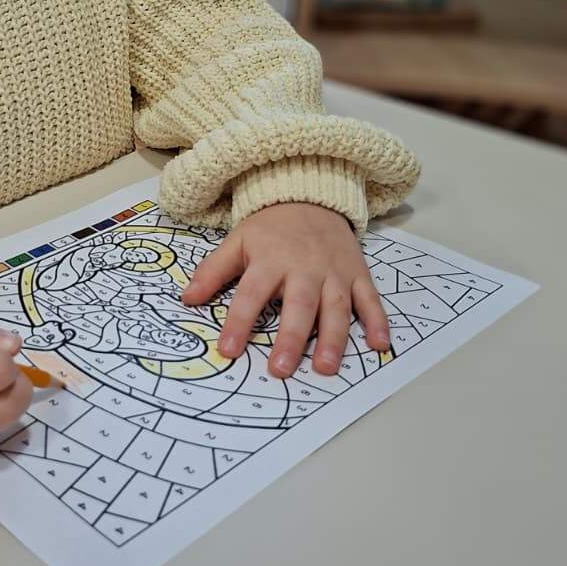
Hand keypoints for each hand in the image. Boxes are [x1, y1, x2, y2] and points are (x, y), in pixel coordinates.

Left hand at [182, 203, 389, 378]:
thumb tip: (186, 299)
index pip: (251, 294)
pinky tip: (380, 345)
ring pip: (336, 307)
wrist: (311, 196)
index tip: (228, 350)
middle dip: (291, 338)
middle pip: (299, 305)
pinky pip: (370, 299)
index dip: (239, 322)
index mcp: (271, 261)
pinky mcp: (358, 274)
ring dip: (333, 338)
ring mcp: (334, 272)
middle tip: (280, 369)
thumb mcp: (237, 242)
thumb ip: (213, 271)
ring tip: (326, 368)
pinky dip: (377, 321)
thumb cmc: (271, 229)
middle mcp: (305, 268)